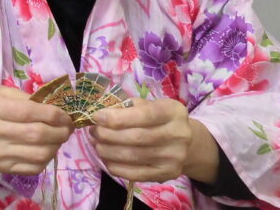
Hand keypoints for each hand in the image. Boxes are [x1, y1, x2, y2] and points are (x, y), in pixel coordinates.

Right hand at [0, 85, 74, 174]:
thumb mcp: (7, 93)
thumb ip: (30, 98)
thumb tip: (59, 111)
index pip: (29, 112)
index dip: (53, 114)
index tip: (66, 116)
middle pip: (36, 134)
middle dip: (60, 131)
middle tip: (68, 128)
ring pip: (39, 154)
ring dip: (56, 145)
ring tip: (59, 138)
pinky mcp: (3, 167)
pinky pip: (35, 167)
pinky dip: (48, 158)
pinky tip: (47, 148)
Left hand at [90, 98, 218, 183]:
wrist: (186, 143)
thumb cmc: (159, 119)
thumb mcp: (149, 105)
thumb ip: (127, 106)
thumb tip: (100, 113)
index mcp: (173, 111)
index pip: (144, 115)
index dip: (117, 117)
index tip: (96, 117)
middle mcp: (178, 135)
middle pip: (137, 137)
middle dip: (108, 134)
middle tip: (93, 131)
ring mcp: (174, 158)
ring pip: (134, 156)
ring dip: (108, 151)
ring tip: (95, 144)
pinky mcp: (167, 174)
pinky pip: (136, 173)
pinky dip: (116, 167)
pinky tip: (105, 159)